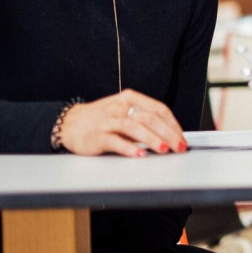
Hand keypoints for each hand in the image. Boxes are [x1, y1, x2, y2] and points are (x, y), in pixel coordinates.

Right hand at [59, 89, 186, 156]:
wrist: (69, 123)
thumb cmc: (101, 119)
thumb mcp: (124, 112)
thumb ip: (144, 120)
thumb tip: (170, 135)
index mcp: (130, 98)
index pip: (158, 109)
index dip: (173, 124)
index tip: (182, 138)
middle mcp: (119, 107)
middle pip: (149, 118)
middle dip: (168, 133)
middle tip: (179, 146)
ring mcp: (108, 121)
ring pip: (134, 127)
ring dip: (151, 139)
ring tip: (163, 149)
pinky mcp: (97, 135)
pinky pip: (115, 141)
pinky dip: (128, 148)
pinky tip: (139, 154)